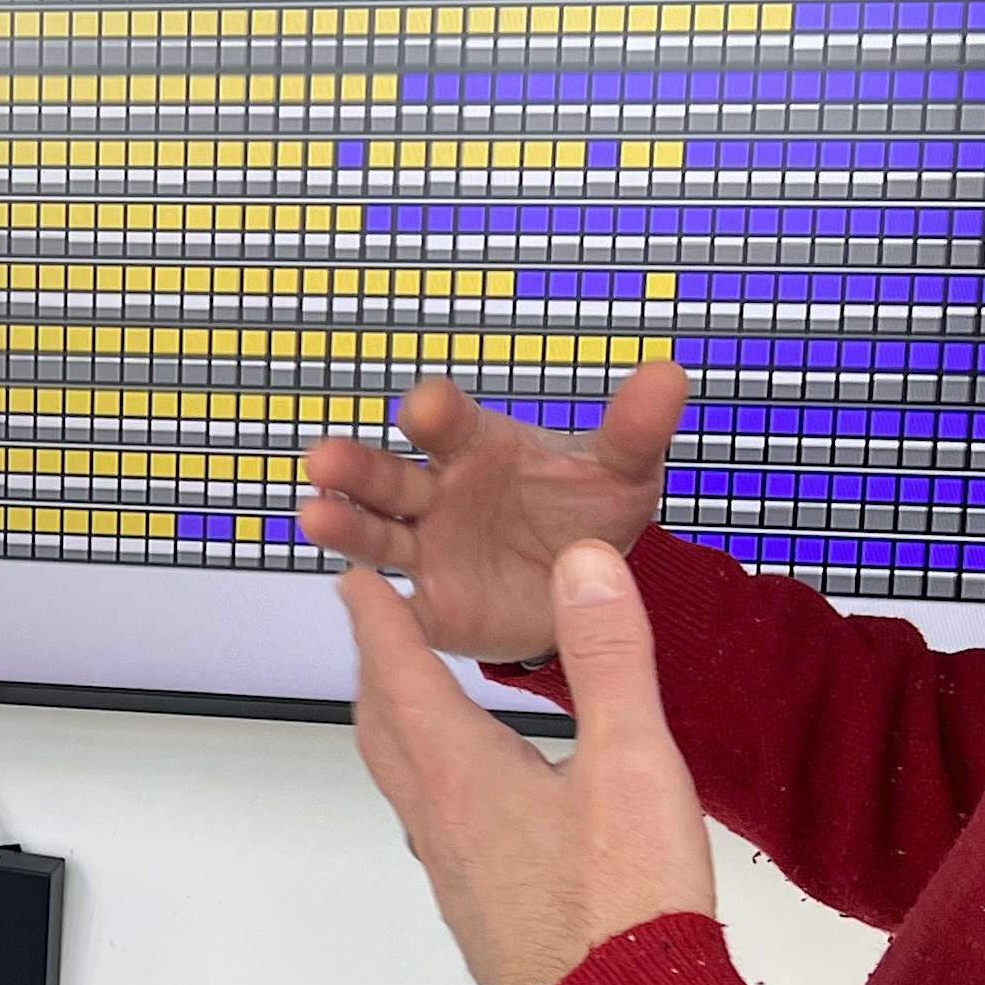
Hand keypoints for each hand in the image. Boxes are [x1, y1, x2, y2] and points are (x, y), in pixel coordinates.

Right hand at [298, 357, 690, 663]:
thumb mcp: (621, 471)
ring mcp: (429, 549)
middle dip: (357, 468)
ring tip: (315, 517)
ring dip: (345, 526)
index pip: (450, 422)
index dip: (436, 412)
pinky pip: (399, 609)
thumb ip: (635, 429)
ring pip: (377, 535)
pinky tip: (356, 596)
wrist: (587, 590)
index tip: (426, 408)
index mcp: (479, 447)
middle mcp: (441, 493)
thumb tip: (668, 375)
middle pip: (391, 474)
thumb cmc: (587, 511)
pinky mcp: (433, 607)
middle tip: (325, 460)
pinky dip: (377, 607)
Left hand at [343, 538, 717, 984]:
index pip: (400, 676)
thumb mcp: (633, 763)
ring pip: (406, 787)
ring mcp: (458, 879)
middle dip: (376, 671)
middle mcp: (443, 827)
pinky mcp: (484, 918)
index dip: (377, 620)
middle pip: (384, 732)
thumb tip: (585, 566)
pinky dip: (437, 788)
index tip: (354, 581)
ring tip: (416, 708)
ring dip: (399, 732)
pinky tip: (480, 806)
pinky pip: (438, 832)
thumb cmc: (623, 916)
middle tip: (373, 633)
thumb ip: (609, 658)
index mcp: (463, 777)